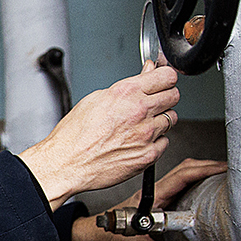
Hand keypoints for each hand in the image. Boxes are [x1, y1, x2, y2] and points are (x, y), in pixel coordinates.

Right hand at [18, 63, 181, 204]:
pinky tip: (137, 142)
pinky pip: (164, 142)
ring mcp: (146, 134)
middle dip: (166, 96)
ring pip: (171, 119)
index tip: (163, 81)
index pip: (167, 75)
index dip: (165, 77)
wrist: (66, 164)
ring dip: (160, 120)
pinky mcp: (148, 155)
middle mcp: (140, 111)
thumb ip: (127, 86)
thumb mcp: (96, 99)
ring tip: (140, 125)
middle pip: (174, 95)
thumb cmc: (74, 135)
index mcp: (127, 93)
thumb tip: (145, 75)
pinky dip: (155, 141)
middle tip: (154, 102)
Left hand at [72, 158, 228, 240]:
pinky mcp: (157, 201)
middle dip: (209, 166)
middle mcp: (155, 192)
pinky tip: (205, 188)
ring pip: (182, 175)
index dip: (204, 170)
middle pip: (185, 169)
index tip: (223, 170)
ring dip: (202, 172)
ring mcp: (156, 195)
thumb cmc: (109, 237)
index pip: (182, 176)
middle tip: (230, 170)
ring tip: (222, 176)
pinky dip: (195, 181)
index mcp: (151, 197)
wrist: (93, 236)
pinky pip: (179, 185)